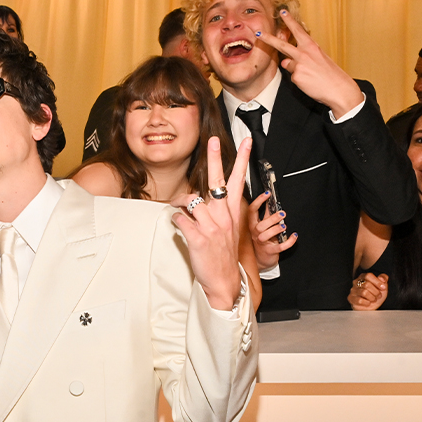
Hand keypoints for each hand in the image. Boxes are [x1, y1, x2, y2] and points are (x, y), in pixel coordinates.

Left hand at [169, 136, 245, 310]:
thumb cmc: (223, 254)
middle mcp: (223, 216)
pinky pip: (180, 220)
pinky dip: (176, 220)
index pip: (238, 181)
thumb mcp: (227, 230)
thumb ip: (219, 212)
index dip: (242, 160)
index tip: (245, 142)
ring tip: (177, 205)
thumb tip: (203, 199)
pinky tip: (179, 225)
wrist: (224, 280)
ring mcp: (212, 226)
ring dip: (180, 201)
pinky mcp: (198, 238)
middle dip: (216, 159)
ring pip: (192, 200)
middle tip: (213, 141)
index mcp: (232, 213)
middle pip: (219, 182)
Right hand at [246, 190, 296, 271]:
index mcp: (253, 224)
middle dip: (271, 219)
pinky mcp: (270, 251)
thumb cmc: (264, 239)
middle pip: (260, 225)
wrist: (263, 258)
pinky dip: (288, 242)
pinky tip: (294, 236)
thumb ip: (266, 214)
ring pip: (265, 236)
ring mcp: (261, 243)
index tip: (267, 193)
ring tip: (284, 226)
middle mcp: (255, 233)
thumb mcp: (263, 225)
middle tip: (283, 214)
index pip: (252, 211)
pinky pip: (279, 247)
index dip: (258, 201)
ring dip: (275, 230)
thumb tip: (271, 199)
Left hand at [256, 9, 362, 118]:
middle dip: (268, 38)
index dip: (289, 21)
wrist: (338, 88)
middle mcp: (304, 53)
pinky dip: (299, 80)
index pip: (298, 30)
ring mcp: (299, 65)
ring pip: (287, 64)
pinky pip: (292, 77)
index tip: (282, 12)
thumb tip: (285, 61)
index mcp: (311, 46)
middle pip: (282, 45)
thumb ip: (302, 57)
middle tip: (258, 33)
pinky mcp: (296, 76)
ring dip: (294, 68)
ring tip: (309, 73)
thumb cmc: (331, 74)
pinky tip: (310, 82)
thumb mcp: (319, 59)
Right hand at [349, 273, 388, 309]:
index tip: (383, 288)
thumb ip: (383, 278)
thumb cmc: (376, 294)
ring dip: (372, 297)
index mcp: (363, 277)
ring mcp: (353, 290)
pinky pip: (359, 300)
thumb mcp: (383, 285)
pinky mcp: (351, 298)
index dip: (377, 282)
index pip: (368, 276)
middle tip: (379, 296)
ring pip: (364, 292)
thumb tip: (381, 278)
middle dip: (376, 292)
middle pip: (367, 284)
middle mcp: (356, 282)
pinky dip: (367, 303)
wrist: (372, 306)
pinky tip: (368, 303)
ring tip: (374, 299)